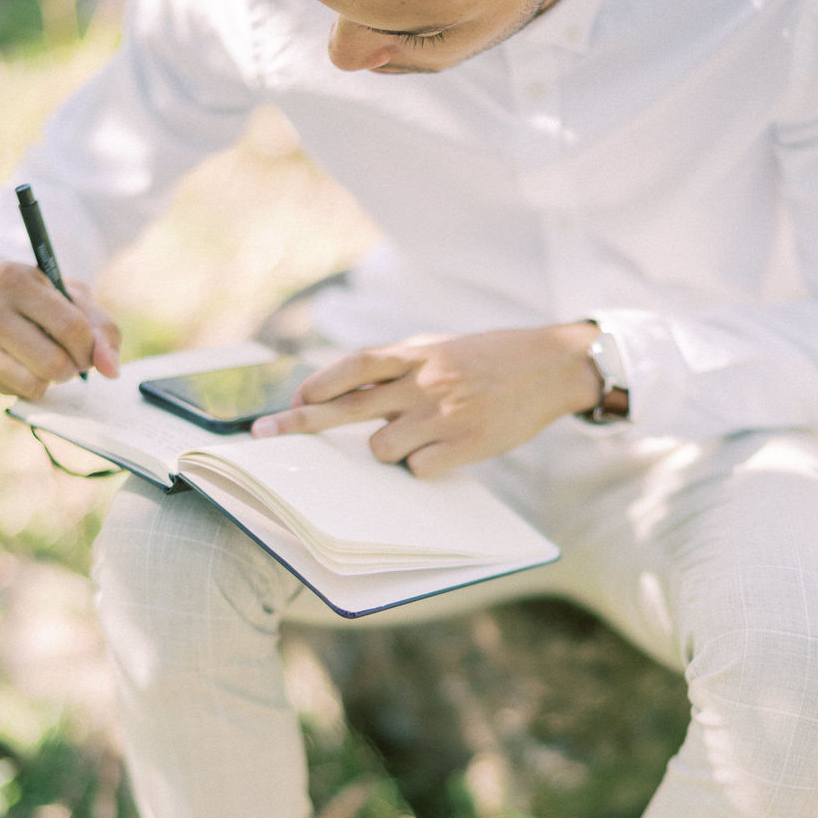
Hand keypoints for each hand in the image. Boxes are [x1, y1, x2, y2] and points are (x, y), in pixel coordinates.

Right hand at [0, 260, 120, 396]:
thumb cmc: (29, 294)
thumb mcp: (68, 295)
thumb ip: (100, 328)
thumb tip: (111, 370)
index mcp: (12, 280)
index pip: (71, 328)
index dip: (89, 347)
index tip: (86, 348)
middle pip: (53, 364)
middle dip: (71, 367)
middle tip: (65, 354)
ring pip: (33, 385)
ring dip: (49, 379)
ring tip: (41, 357)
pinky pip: (13, 393)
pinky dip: (25, 383)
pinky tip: (16, 361)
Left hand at [250, 324, 602, 474]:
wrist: (551, 367)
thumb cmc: (489, 360)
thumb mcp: (442, 348)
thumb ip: (399, 364)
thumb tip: (347, 387)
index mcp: (417, 353)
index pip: (357, 365)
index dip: (321, 382)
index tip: (293, 400)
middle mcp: (425, 381)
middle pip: (349, 407)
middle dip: (303, 423)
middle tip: (266, 435)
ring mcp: (444, 413)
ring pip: (381, 448)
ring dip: (386, 451)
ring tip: (418, 437)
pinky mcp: (467, 443)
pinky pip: (418, 469)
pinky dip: (421, 467)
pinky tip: (443, 452)